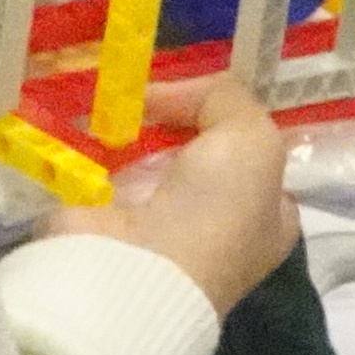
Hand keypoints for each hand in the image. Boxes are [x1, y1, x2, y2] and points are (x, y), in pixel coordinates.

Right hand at [98, 77, 299, 313]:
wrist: (138, 269)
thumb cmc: (214, 213)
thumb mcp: (252, 139)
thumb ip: (228, 98)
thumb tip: (171, 96)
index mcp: (267, 214)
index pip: (257, 153)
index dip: (234, 116)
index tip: (209, 85)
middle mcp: (219, 224)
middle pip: (201, 149)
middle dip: (179, 117)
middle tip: (155, 86)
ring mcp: (160, 226)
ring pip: (149, 155)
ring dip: (132, 125)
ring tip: (117, 92)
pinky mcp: (109, 222)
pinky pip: (104, 166)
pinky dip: (94, 141)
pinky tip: (87, 114)